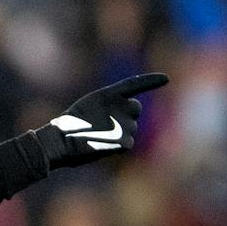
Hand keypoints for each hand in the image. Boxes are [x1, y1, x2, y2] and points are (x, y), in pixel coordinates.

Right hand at [35, 73, 167, 167]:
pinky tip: (101, 146)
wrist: (61, 142)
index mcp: (110, 94)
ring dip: (118, 133)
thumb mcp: (89, 107)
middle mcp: (124, 107)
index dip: (151, 80)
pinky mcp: (127, 142)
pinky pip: (126, 143)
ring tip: (97, 137)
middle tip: (106, 124)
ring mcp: (127, 125)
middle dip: (126, 115)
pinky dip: (116, 146)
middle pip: (134, 109)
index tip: (166, 79)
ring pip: (130, 128)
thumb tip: (127, 118)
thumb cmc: (69, 127)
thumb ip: (110, 107)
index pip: (135, 83)